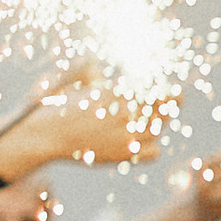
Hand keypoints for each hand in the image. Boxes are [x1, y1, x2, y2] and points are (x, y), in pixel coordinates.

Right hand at [0, 72, 171, 178]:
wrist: (45, 136)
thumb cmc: (55, 106)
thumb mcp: (73, 81)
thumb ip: (90, 73)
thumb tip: (98, 65)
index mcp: (114, 92)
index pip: (154, 90)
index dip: (166, 90)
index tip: (172, 90)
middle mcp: (123, 113)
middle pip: (163, 108)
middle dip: (170, 103)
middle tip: (176, 100)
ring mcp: (125, 135)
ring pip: (158, 129)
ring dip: (157, 124)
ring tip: (155, 119)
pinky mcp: (123, 154)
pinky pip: (153, 152)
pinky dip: (151, 147)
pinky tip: (143, 141)